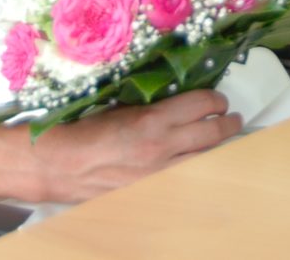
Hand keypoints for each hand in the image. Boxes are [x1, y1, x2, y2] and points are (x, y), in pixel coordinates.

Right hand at [30, 90, 239, 201]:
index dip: (215, 99)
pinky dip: (195, 169)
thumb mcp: (120, 105)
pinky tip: (199, 164)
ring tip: (224, 140)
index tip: (218, 99)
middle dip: (228, 122)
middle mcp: (161, 147)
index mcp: (152, 119)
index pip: (201, 103)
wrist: (56, 165)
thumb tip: (175, 100)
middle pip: (212, 132)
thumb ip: (151, 105)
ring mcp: (158, 173)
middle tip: (233, 118)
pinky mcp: (150, 190)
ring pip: (204, 159)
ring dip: (217, 147)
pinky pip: (183, 179)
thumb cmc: (81, 130)